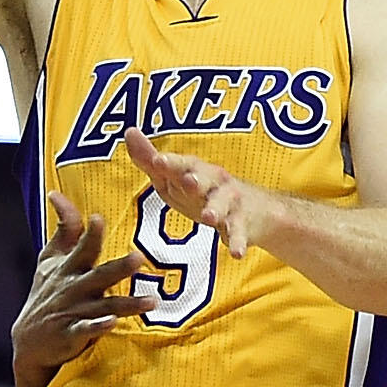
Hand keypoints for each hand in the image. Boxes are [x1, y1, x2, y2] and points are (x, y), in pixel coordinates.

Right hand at [13, 192, 151, 379]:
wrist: (29, 342)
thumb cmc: (46, 293)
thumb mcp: (48, 260)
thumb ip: (63, 228)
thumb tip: (57, 194)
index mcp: (69, 268)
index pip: (82, 248)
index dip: (90, 234)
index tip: (98, 219)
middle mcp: (73, 288)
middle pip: (99, 276)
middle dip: (119, 267)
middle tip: (139, 258)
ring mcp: (73, 312)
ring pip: (104, 306)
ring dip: (127, 303)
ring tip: (151, 301)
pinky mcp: (72, 335)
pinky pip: (87, 331)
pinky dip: (99, 327)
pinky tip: (113, 323)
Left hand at [124, 129, 276, 255]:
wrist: (257, 211)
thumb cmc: (205, 192)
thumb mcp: (175, 178)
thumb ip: (150, 160)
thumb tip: (129, 132)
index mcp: (195, 170)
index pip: (182, 164)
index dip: (171, 162)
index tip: (157, 160)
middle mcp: (214, 182)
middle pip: (205, 179)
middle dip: (196, 179)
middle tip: (188, 182)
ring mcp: (231, 202)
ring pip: (223, 204)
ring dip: (216, 209)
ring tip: (208, 217)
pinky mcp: (242, 224)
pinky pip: (240, 233)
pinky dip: (238, 242)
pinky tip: (236, 254)